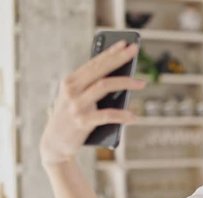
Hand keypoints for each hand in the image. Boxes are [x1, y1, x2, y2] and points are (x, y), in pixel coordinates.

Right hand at [40, 40, 144, 165]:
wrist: (55, 144)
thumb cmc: (73, 118)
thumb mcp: (79, 99)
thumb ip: (94, 88)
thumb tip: (123, 77)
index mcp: (71, 81)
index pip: (94, 62)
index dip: (111, 52)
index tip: (126, 42)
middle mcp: (72, 90)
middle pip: (100, 70)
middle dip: (119, 58)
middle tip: (136, 50)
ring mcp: (76, 105)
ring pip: (104, 86)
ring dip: (126, 82)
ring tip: (142, 82)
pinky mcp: (82, 121)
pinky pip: (107, 115)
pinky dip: (123, 115)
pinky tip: (134, 117)